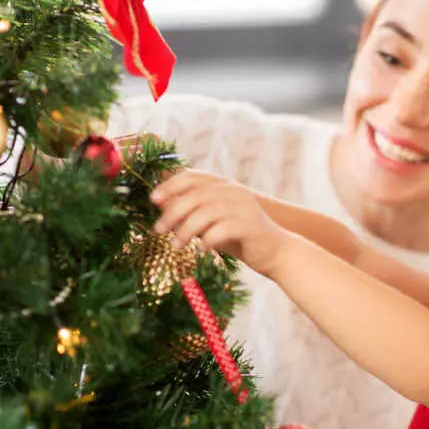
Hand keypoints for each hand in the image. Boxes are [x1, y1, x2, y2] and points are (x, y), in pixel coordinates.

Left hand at [150, 170, 286, 275]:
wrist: (275, 251)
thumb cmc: (238, 236)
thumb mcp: (211, 221)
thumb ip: (191, 211)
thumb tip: (161, 205)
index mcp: (224, 185)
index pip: (193, 176)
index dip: (170, 185)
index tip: (153, 199)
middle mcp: (233, 191)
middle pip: (194, 195)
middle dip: (172, 212)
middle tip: (158, 230)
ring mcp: (243, 207)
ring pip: (205, 213)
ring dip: (186, 230)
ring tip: (176, 246)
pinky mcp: (249, 225)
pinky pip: (221, 230)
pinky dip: (207, 241)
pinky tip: (202, 251)